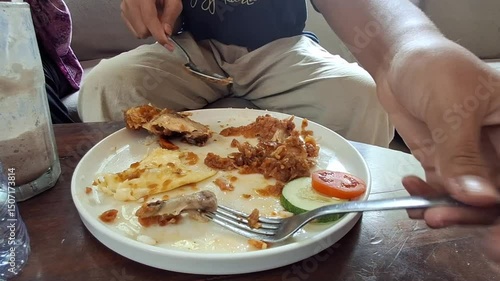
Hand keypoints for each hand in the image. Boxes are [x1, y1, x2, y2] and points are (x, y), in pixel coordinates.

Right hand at [120, 0, 181, 50]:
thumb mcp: (173, 0)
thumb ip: (171, 15)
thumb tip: (166, 32)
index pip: (149, 20)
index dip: (159, 35)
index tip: (168, 45)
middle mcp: (130, 1)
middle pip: (143, 30)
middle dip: (155, 31)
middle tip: (163, 22)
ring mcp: (125, 7)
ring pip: (137, 32)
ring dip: (149, 30)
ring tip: (155, 17)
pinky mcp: (123, 12)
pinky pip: (133, 29)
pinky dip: (143, 27)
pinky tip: (147, 18)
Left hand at [376, 41, 499, 261]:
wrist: (398, 62)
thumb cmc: (435, 68)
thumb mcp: (452, 108)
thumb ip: (463, 154)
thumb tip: (478, 198)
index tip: (494, 238)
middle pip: (497, 197)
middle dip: (474, 217)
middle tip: (441, 220)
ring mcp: (474, 159)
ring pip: (471, 200)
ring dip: (447, 210)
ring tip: (422, 209)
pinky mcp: (447, 163)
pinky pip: (443, 190)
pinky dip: (428, 197)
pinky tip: (412, 194)